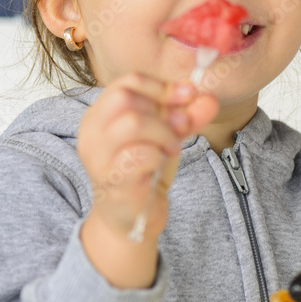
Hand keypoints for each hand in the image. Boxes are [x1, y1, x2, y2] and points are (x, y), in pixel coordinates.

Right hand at [77, 72, 218, 242]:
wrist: (133, 218)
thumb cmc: (144, 172)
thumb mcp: (166, 136)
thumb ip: (185, 116)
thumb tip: (208, 99)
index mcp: (100, 115)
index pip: (127, 83)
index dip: (161, 86)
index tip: (187, 96)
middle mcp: (92, 132)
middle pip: (125, 97)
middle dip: (162, 108)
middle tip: (181, 125)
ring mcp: (98, 157)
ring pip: (132, 122)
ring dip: (163, 131)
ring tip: (172, 146)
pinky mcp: (113, 180)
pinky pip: (140, 154)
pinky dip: (159, 154)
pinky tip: (160, 162)